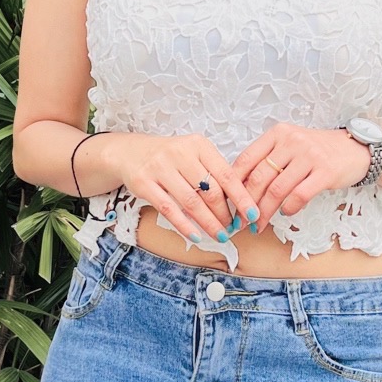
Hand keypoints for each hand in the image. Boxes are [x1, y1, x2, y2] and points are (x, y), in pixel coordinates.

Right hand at [101, 133, 258, 248]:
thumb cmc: (169, 158)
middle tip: (233, 229)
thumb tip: (240, 202)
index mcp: (198, 145)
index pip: (226, 174)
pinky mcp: (144, 183)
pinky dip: (185, 226)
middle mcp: (180, 153)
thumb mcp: (193, 155)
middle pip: (210, 190)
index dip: (242, 197)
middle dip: (224, 214)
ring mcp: (160, 168)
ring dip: (209, 223)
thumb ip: (213, 172)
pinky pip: (169, 209)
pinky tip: (197, 236)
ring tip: (220, 235)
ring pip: (191, 202)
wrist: (129, 152)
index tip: (253, 215)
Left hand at [232, 124, 373, 223]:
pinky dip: (289, 208)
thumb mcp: (290, 147)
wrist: (355, 150)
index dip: (234, 185)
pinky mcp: (325, 171)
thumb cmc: (317, 152)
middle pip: (259, 177)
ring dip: (265, 212)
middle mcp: (292, 141)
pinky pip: (300, 195)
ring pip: (277, 189)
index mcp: (277, 133)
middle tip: (241, 221)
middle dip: (246, 203)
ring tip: (259, 225)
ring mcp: (309, 155)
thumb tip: (240, 189)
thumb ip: (268, 161)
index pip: (246, 159)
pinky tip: (285, 213)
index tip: (228, 204)